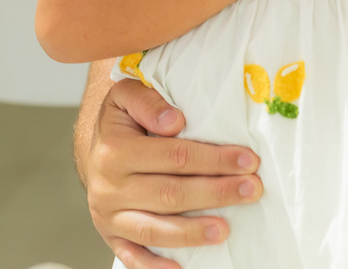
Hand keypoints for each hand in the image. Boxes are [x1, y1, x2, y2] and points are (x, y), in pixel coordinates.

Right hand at [86, 79, 263, 268]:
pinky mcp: (112, 236)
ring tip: (225, 230)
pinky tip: (182, 267)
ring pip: (154, 229)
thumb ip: (148, 101)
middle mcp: (110, 187)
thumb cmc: (121, 122)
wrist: (95, 149)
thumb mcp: (126, 96)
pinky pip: (133, 256)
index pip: (174, 156)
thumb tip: (174, 120)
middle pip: (170, 194)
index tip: (247, 160)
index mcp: (115, 150)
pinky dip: (155, 266)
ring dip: (192, 232)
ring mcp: (110, 216)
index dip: (213, 158)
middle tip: (252, 190)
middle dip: (216, 192)